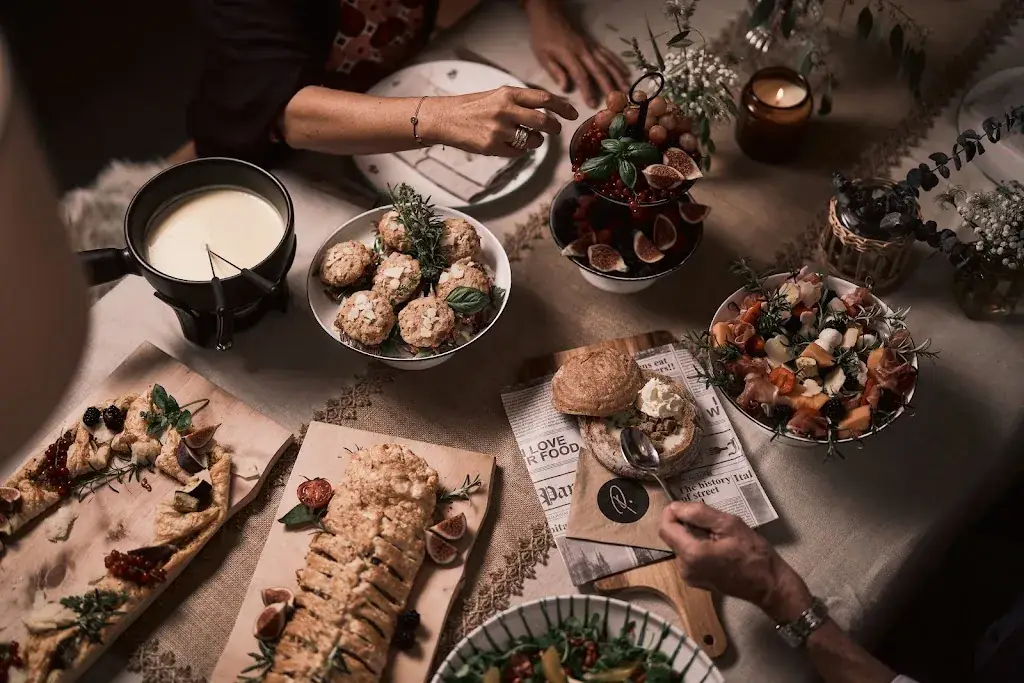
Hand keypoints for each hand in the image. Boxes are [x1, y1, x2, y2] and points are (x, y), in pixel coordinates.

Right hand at [419, 86, 577, 157]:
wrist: (445, 119)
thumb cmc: (474, 107)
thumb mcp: (497, 96)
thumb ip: (521, 102)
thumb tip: (549, 111)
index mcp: (508, 93)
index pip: (543, 98)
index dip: (562, 106)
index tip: (573, 114)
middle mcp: (505, 109)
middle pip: (544, 121)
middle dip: (554, 128)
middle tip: (555, 130)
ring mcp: (499, 129)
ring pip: (533, 140)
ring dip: (536, 142)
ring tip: (527, 138)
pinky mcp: (492, 146)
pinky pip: (519, 153)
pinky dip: (520, 151)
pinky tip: (509, 145)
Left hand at [523, 0, 630, 106]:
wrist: (549, 14)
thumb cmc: (543, 37)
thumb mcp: (542, 55)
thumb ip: (555, 71)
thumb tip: (565, 87)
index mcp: (569, 55)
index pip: (580, 75)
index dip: (587, 90)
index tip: (593, 105)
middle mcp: (583, 51)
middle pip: (598, 70)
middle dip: (608, 86)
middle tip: (616, 101)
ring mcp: (591, 46)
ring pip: (607, 62)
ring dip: (618, 76)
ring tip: (626, 89)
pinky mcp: (594, 44)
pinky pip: (609, 54)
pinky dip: (618, 64)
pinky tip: (626, 73)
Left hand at [658, 502, 812, 621]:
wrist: (768, 584)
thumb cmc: (753, 553)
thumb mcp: (729, 524)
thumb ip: (698, 513)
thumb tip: (675, 507)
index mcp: (691, 554)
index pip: (665, 527)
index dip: (672, 512)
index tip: (687, 506)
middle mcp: (684, 568)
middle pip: (671, 536)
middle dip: (685, 523)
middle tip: (709, 521)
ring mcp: (689, 577)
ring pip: (680, 545)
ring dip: (692, 535)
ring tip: (716, 535)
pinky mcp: (695, 581)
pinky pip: (688, 557)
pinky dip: (696, 547)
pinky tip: (716, 547)